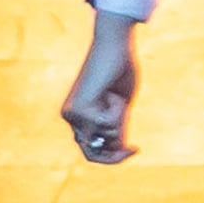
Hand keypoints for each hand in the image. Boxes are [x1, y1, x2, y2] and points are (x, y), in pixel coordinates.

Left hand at [60, 16, 138, 163]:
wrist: (113, 45)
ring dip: (119, 120)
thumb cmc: (119, 70)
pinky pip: (107, 124)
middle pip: (93, 153)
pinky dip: (117, 111)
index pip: (90, 150)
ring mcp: (72, 115)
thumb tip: (117, 151)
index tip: (133, 149)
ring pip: (104, 137)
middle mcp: (70, 117)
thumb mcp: (119, 107)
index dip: (112, 157)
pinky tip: (112, 93)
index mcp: (77, 116)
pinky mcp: (79, 109)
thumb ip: (115, 128)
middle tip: (133, 149)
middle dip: (115, 152)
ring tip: (117, 97)